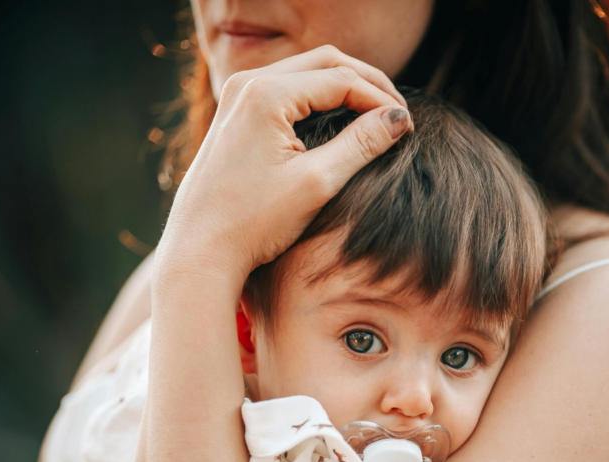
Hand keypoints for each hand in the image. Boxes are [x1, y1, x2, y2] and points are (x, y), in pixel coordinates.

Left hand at [155, 45, 411, 287]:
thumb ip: (362, 144)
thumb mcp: (317, 183)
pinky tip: (340, 123)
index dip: (380, 99)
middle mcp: (247, 84)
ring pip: (305, 73)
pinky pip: (285, 90)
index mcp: (266, 95)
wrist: (199, 251)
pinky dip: (318, 100)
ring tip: (376, 115)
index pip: (341, 79)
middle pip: (324, 62)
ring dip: (343, 88)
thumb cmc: (254, 223)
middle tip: (398, 112)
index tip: (409, 126)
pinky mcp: (234, 115)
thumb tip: (399, 118)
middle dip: (366, 83)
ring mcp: (236, 97)